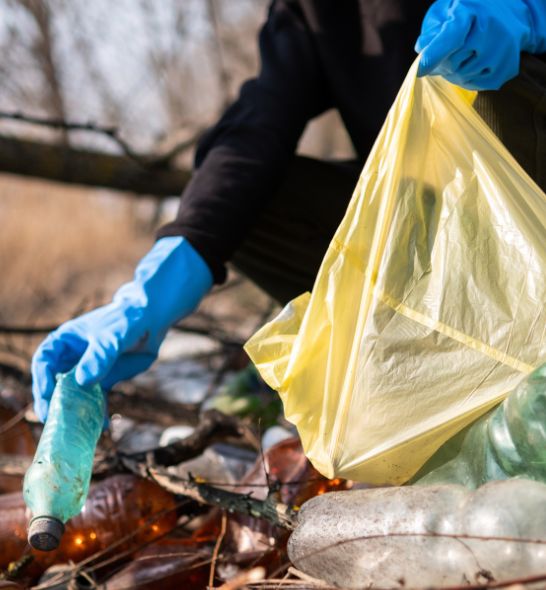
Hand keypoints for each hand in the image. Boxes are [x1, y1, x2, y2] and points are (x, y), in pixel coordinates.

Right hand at [31, 236, 211, 420]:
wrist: (151, 321)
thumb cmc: (128, 321)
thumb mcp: (112, 338)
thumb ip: (99, 357)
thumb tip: (82, 381)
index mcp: (65, 341)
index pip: (44, 361)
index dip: (42, 379)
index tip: (46, 396)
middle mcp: (71, 358)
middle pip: (54, 383)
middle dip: (53, 403)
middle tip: (53, 422)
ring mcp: (87, 371)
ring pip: (73, 395)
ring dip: (74, 413)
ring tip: (75, 431)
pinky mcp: (103, 381)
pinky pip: (95, 400)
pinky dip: (97, 413)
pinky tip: (101, 427)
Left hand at [415, 0, 545, 89]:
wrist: (513, 11)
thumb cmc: (471, 11)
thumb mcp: (447, 9)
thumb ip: (432, 30)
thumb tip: (423, 51)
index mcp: (471, 11)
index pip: (451, 38)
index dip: (434, 54)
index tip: (420, 70)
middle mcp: (491, 31)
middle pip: (451, 64)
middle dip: (443, 62)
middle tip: (449, 50)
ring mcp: (502, 52)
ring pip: (462, 77)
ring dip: (455, 72)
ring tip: (465, 54)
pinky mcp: (507, 68)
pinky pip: (476, 86)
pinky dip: (469, 79)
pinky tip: (475, 62)